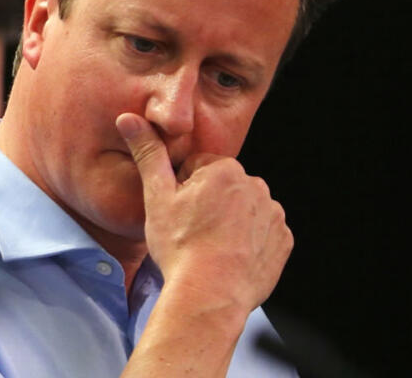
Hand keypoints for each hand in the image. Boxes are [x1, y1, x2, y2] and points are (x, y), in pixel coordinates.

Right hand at [115, 112, 292, 312]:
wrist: (210, 295)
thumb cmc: (180, 246)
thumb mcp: (156, 196)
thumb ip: (147, 152)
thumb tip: (129, 117)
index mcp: (225, 170)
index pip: (198, 168)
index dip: (182, 190)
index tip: (177, 212)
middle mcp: (256, 187)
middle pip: (223, 187)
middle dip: (208, 202)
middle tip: (190, 230)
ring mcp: (273, 216)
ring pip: (243, 209)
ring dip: (229, 221)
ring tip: (209, 245)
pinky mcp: (282, 242)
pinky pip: (262, 232)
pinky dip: (248, 241)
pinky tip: (229, 256)